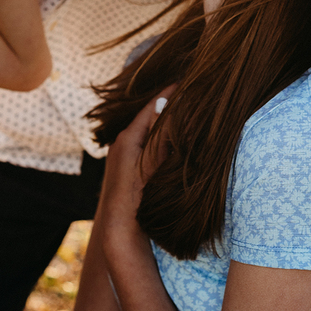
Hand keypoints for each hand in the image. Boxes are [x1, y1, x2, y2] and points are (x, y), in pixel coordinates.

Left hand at [100, 88, 175, 239]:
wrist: (119, 230)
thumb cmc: (136, 196)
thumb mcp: (153, 163)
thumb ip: (162, 135)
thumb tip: (170, 107)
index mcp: (128, 137)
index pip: (153, 106)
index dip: (171, 93)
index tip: (188, 80)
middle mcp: (123, 142)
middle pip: (151, 116)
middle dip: (169, 105)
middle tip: (191, 92)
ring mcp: (125, 155)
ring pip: (150, 130)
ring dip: (166, 122)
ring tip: (186, 110)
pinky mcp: (129, 168)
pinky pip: (149, 143)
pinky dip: (162, 137)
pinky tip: (175, 139)